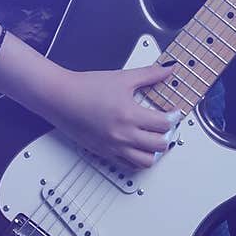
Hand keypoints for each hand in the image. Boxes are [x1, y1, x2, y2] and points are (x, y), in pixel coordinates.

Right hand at [47, 63, 180, 168]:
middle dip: (167, 135)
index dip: (174, 118)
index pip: (164, 124)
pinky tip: (138, 147)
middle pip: (159, 145)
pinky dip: (137, 159)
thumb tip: (168, 70)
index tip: (174, 113)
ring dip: (155, 151)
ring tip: (155, 139)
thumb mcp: (123, 77)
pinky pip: (127, 165)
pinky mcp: (103, 153)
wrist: (61, 97)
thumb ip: (149, 74)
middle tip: (167, 126)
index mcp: (129, 115)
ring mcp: (113, 147)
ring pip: (145, 161)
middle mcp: (122, 135)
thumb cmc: (86, 87)